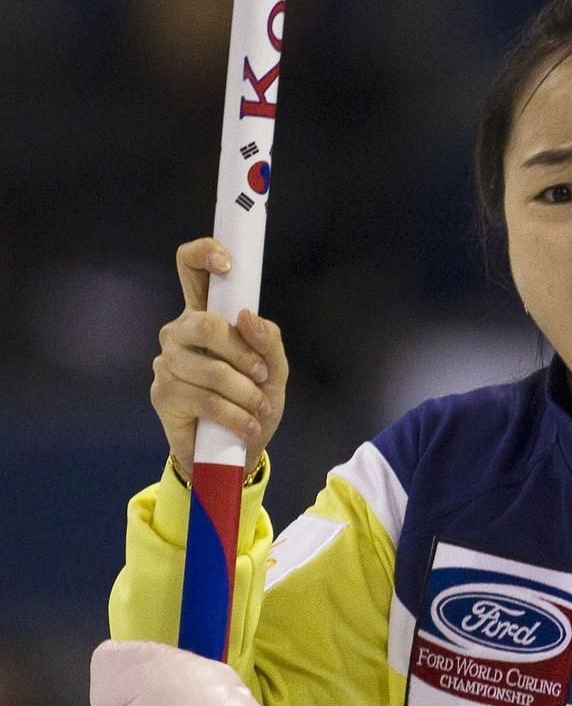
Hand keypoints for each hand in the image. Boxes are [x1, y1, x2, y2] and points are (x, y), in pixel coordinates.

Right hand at [152, 238, 288, 475]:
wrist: (238, 452)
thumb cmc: (253, 402)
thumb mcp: (274, 369)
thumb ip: (269, 340)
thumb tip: (247, 316)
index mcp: (206, 315)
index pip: (190, 267)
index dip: (204, 254)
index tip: (228, 267)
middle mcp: (180, 331)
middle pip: (205, 323)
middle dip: (244, 353)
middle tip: (262, 376)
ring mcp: (167, 362)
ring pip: (211, 369)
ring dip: (246, 393)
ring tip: (258, 408)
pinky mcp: (163, 394)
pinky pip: (205, 400)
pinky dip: (235, 415)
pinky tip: (246, 426)